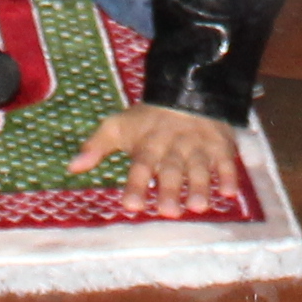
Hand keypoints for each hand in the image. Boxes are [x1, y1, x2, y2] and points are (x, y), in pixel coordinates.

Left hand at [70, 104, 243, 214]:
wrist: (187, 89)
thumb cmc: (148, 118)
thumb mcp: (118, 126)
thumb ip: (96, 146)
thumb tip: (72, 167)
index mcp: (147, 145)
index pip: (139, 167)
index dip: (135, 185)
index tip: (131, 206)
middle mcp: (173, 148)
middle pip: (170, 170)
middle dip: (169, 190)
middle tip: (169, 212)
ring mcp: (198, 146)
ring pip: (199, 167)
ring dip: (199, 186)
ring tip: (198, 207)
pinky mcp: (220, 145)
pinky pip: (226, 161)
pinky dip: (229, 175)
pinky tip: (230, 192)